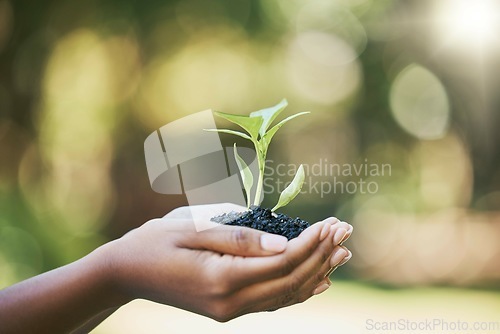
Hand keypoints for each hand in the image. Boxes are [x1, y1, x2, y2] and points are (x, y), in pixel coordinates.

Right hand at [103, 203, 352, 321]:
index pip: (281, 263)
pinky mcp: (228, 309)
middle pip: (290, 281)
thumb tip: (284, 245)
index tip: (332, 223)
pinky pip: (272, 302)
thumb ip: (240, 238)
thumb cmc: (156, 241)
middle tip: (345, 231)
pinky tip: (317, 280)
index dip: (311, 243)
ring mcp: (230, 311)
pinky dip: (298, 289)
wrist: (126, 272)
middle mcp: (230, 303)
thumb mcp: (194, 229)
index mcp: (221, 279)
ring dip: (316, 272)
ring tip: (342, 253)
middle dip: (321, 255)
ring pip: (285, 295)